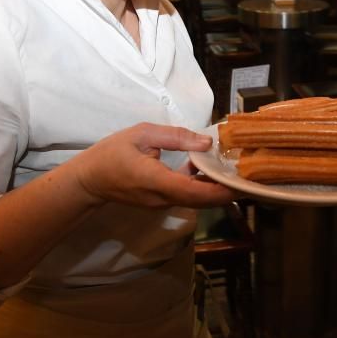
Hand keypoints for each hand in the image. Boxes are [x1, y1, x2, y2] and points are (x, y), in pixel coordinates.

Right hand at [72, 123, 235, 208]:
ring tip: (233, 167)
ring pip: (196, 200)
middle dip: (226, 189)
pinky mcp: (161, 202)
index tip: (242, 181)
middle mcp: (163, 198)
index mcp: (157, 181)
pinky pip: (187, 197)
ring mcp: (162, 203)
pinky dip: (201, 186)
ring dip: (215, 188)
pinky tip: (208, 167)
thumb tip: (206, 142)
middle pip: (202, 200)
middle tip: (247, 172)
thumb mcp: (142, 134)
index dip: (221, 189)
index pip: (196, 191)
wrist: (89, 180)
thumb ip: (176, 137)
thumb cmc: (112, 153)